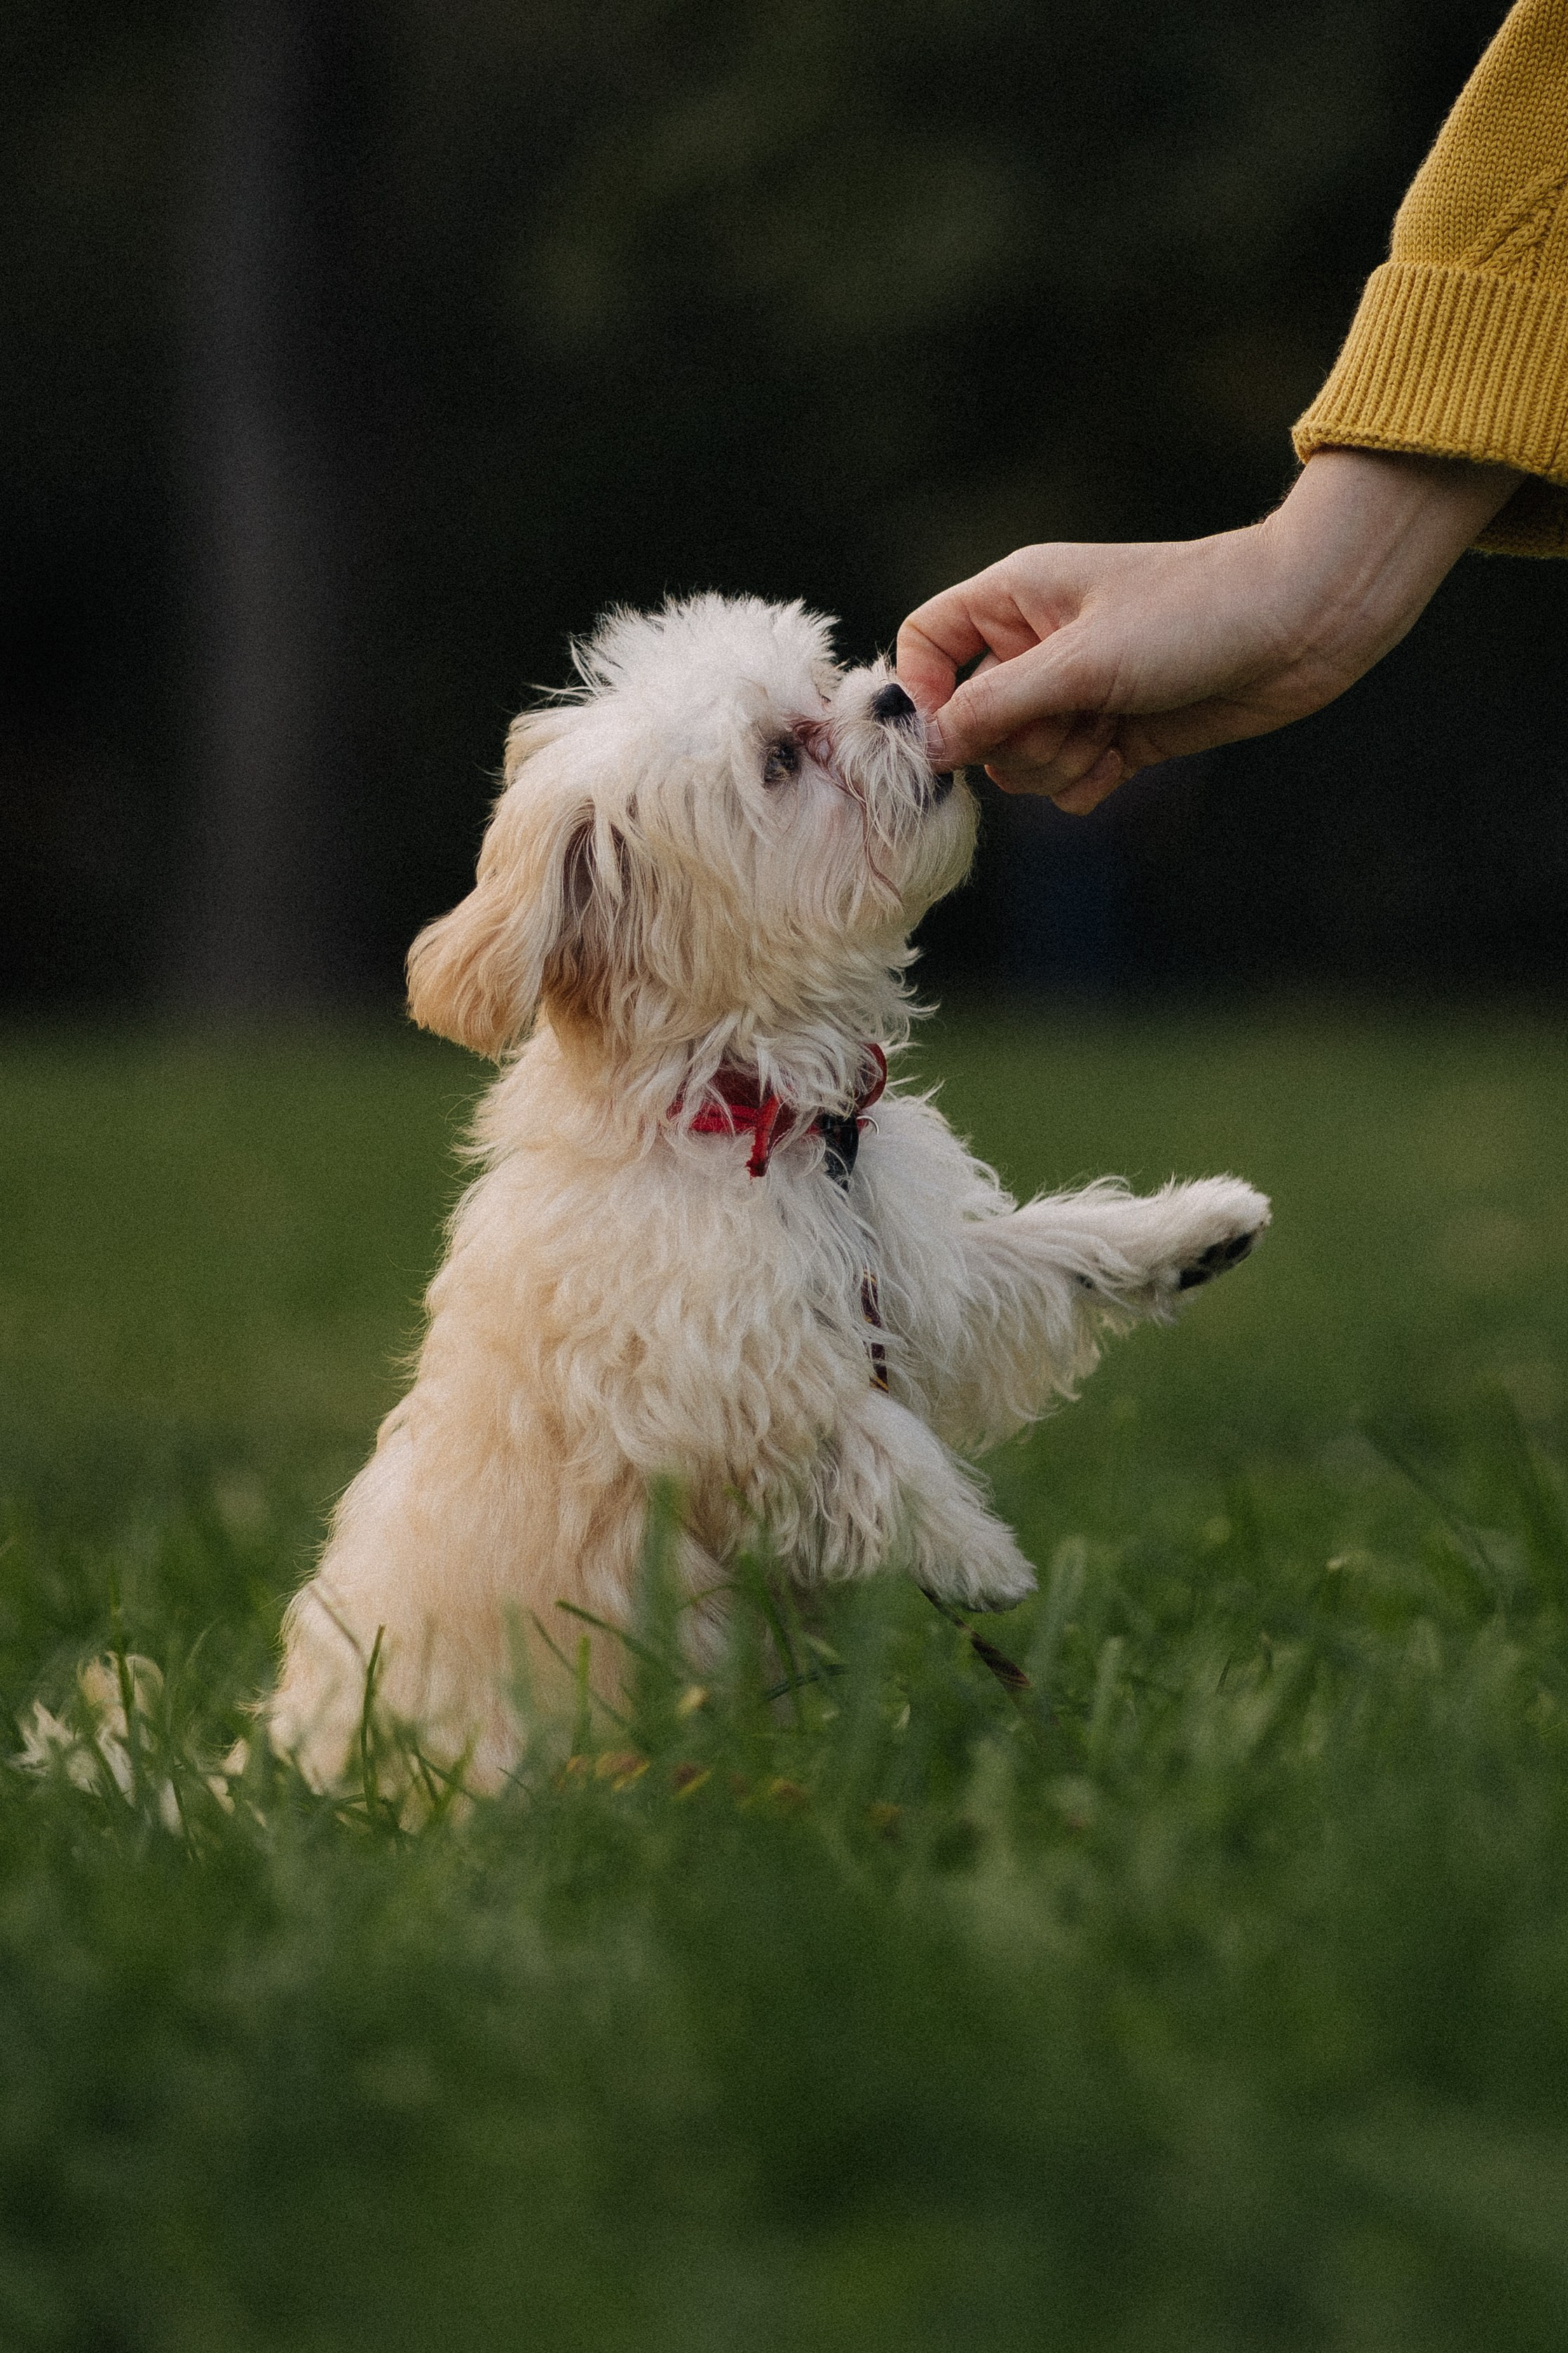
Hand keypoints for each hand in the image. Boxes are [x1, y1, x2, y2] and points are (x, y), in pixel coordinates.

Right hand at [896, 449, 1520, 811]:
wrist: (1303, 626)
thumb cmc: (1195, 615)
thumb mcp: (1083, 660)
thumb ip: (997, 706)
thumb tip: (929, 748)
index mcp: (1015, 598)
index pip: (927, 644)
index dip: (924, 695)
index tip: (954, 735)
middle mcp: (1037, 646)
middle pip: (973, 724)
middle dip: (1017, 744)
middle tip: (1073, 721)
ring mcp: (1078, 694)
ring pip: (1021, 765)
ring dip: (1057, 768)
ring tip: (1109, 735)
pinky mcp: (1117, 735)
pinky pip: (1067, 787)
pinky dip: (1088, 785)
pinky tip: (1125, 762)